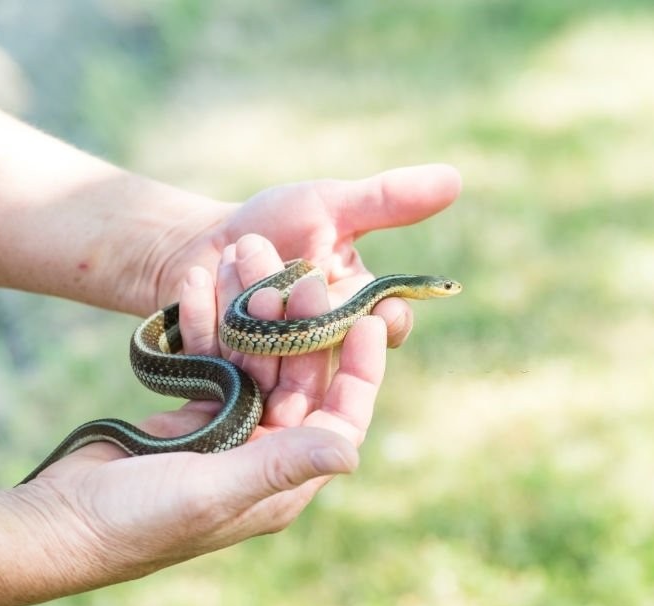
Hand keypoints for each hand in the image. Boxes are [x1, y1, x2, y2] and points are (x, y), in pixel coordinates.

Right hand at [10, 238, 384, 582]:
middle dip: (297, 319)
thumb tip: (352, 453)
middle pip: (297, 374)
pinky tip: (196, 276)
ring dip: (249, 308)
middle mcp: (266, 451)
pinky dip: (208, 320)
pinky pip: (214, 357)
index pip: (341, 416)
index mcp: (285, 477)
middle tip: (297, 266)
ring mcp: (231, 428)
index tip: (370, 318)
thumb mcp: (214, 491)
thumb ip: (280, 466)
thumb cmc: (140, 521)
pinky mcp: (195, 411)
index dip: (360, 369)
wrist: (59, 524)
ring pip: (255, 356)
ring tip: (242, 253)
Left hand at [151, 163, 461, 347]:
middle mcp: (322, 351)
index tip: (380, 304)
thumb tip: (455, 178)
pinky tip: (197, 278)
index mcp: (357, 315)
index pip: (387, 329)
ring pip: (275, 357)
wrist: (203, 243)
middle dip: (304, 311)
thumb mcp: (330, 204)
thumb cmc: (277, 223)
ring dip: (254, 307)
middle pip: (329, 348)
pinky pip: (219, 354)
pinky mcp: (226, 378)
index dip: (387, 321)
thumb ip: (387, 199)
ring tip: (234, 258)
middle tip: (282, 279)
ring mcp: (273, 372)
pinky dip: (207, 313)